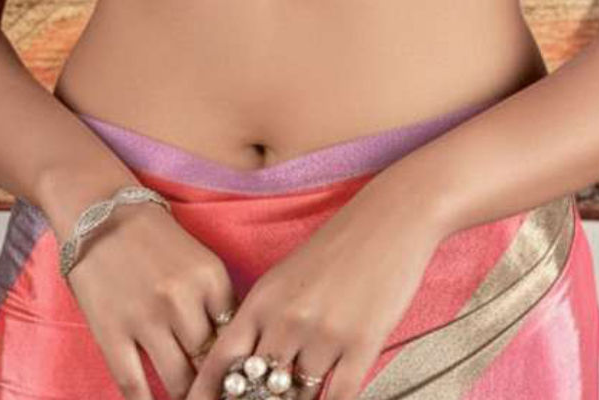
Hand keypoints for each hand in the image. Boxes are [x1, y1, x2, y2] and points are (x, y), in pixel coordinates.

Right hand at [63, 200, 236, 399]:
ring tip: (187, 398)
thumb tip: (229, 349)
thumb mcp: (198, 259)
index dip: (236, 362)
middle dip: (212, 384)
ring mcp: (146, 318)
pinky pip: (133, 385)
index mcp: (211, 278)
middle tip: (216, 393)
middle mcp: (183, 300)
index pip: (234, 336)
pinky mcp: (112, 332)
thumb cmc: (152, 235)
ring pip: (177, 380)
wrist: (100, 209)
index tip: (238, 379)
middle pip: (208, 362)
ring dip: (184, 396)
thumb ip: (215, 300)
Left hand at [182, 182, 441, 399]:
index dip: (207, 391)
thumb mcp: (289, 275)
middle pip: (257, 388)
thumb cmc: (340, 244)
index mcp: (264, 298)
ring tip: (297, 397)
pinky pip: (337, 397)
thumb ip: (266, 319)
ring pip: (298, 399)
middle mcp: (287, 319)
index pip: (222, 360)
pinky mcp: (362, 344)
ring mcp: (324, 334)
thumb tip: (251, 369)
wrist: (390, 217)